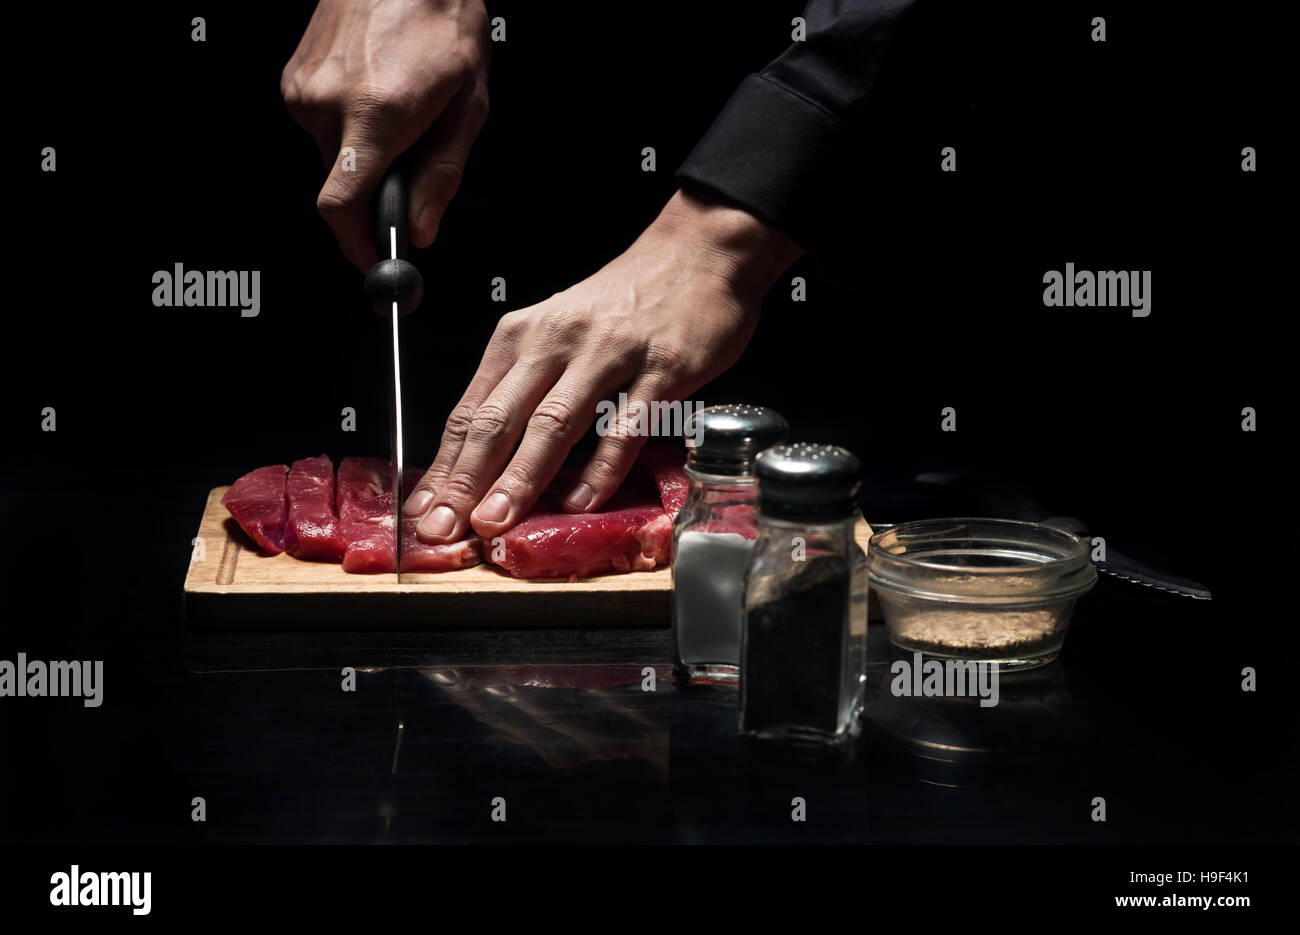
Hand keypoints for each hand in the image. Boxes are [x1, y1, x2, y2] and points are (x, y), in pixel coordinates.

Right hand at [281, 0, 489, 268]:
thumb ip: (442, 176)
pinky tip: (374, 92)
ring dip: (364, 153)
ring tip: (397, 109)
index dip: (357, 246)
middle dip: (376, 191)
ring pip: (332, 158)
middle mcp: (329, 102)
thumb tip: (422, 230)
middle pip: (341, 187)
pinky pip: (321, 128)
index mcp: (376, 114)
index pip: (342, 207)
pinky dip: (348, 127)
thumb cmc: (441, 21)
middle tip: (409, 158)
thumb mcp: (467, 106)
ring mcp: (304, 88)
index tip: (375, 260)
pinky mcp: (293, 79)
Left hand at [404, 186, 803, 543]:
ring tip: (496, 522)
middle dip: (466, 479)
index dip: (443, 466)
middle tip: (444, 527)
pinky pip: (625, 427)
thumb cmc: (623, 302)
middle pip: (500, 419)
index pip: (470, 410)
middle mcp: (556, 341)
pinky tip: (580, 501)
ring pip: (553, 424)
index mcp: (521, 335)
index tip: (422, 511)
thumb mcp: (555, 331)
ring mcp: (609, 355)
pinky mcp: (661, 370)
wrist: (697, 252)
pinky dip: (600, 469)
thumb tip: (484, 462)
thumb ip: (523, 390)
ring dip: (520, 478)